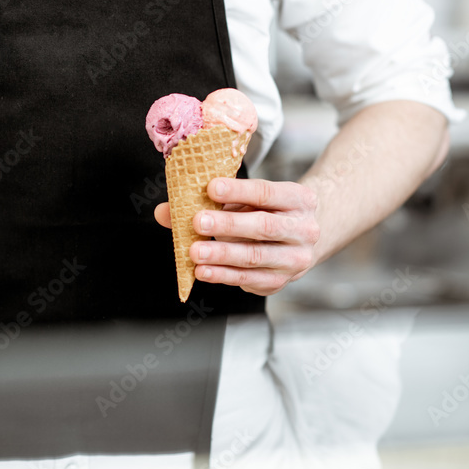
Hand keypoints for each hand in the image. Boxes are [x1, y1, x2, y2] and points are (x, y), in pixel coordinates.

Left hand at [154, 178, 319, 295]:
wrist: (299, 239)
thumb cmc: (266, 212)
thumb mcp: (246, 199)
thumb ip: (210, 201)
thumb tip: (165, 211)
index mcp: (298, 199)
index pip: (267, 193)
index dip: (239, 191)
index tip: (211, 187)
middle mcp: (304, 229)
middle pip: (263, 227)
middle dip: (228, 224)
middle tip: (198, 222)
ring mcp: (295, 259)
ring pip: (255, 256)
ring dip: (222, 254)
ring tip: (194, 252)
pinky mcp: (280, 281)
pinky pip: (249, 278)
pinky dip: (223, 275)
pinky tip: (202, 271)